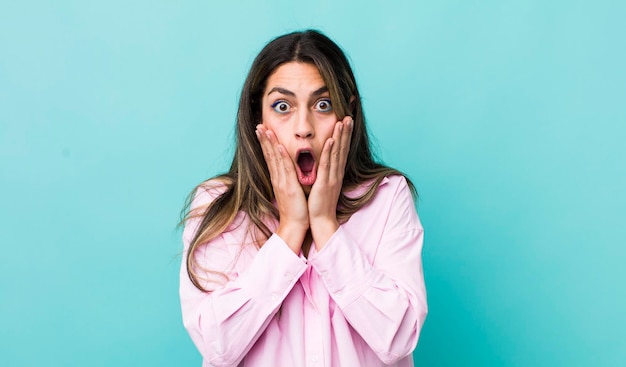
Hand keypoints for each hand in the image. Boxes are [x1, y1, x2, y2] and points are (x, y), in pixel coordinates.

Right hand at [256, 124, 308, 253]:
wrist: (294, 225)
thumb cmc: (295, 209)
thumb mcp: (290, 190)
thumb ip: (288, 178)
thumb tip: (288, 169)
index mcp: (278, 178)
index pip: (270, 157)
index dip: (266, 143)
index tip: (262, 130)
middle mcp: (277, 178)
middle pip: (269, 155)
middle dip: (264, 139)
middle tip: (258, 125)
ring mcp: (282, 182)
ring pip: (275, 159)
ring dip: (270, 144)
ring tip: (265, 130)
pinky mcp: (289, 187)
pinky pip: (285, 169)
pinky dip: (282, 157)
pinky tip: (279, 147)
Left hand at [308, 116, 352, 249]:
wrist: (321, 221)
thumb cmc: (320, 204)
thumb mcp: (324, 184)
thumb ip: (325, 173)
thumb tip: (325, 163)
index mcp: (335, 173)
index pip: (341, 150)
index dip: (344, 136)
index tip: (346, 121)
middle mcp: (336, 173)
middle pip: (342, 148)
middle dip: (345, 132)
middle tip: (348, 116)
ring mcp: (332, 177)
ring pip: (336, 153)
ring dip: (340, 137)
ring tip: (343, 122)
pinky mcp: (324, 183)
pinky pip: (327, 165)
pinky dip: (329, 152)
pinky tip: (331, 140)